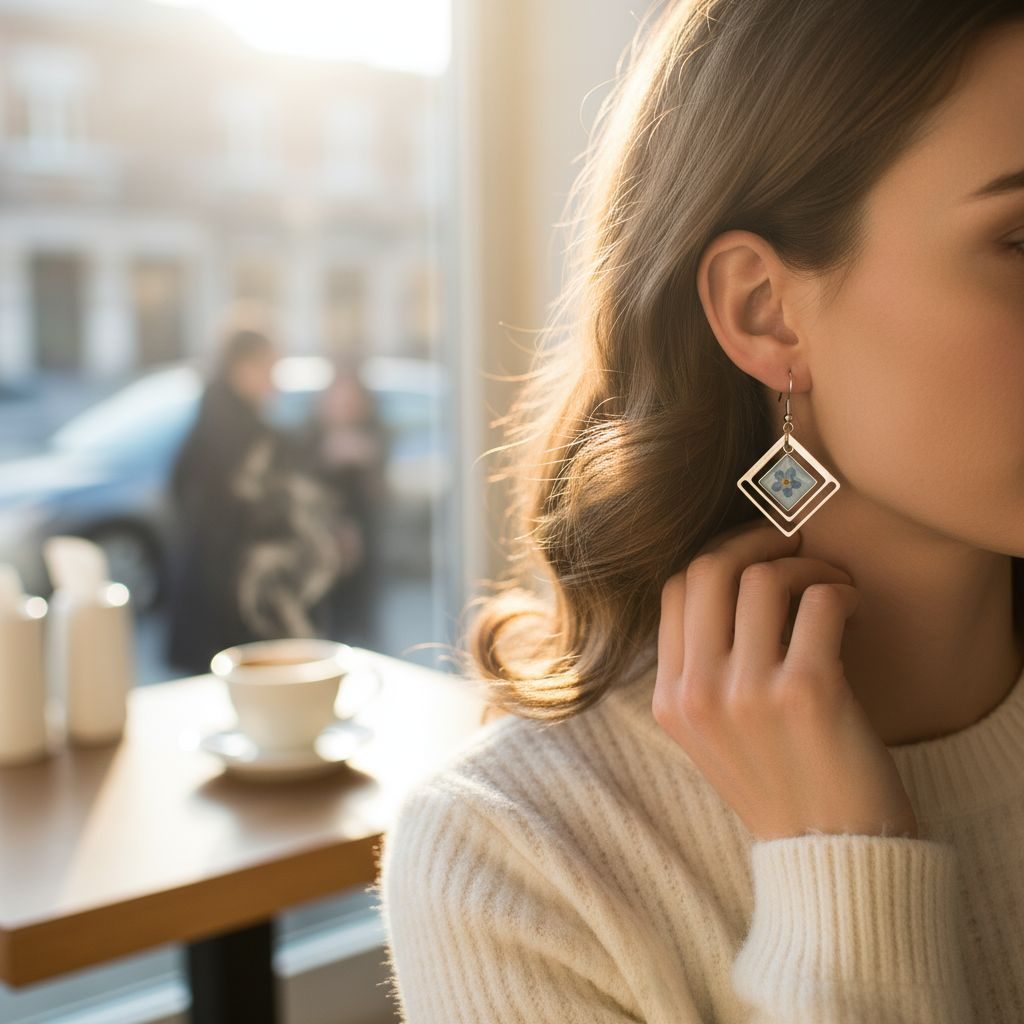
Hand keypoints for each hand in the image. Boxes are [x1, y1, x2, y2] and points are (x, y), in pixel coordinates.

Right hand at [652, 520, 917, 841]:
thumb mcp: (712, 734)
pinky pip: (820, 601)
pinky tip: (854, 610)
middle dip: (757, 538)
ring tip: (831, 584)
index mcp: (669, 699)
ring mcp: (746, 693)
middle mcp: (697, 693)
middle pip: (709, 568)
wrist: (832, 852)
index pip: (675, 588)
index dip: (720, 555)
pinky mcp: (806, 693)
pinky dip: (842, 591)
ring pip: (763, 576)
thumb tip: (732, 581)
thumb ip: (703, 668)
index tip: (756, 555)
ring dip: (807, 565)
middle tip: (794, 542)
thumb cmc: (782, 781)